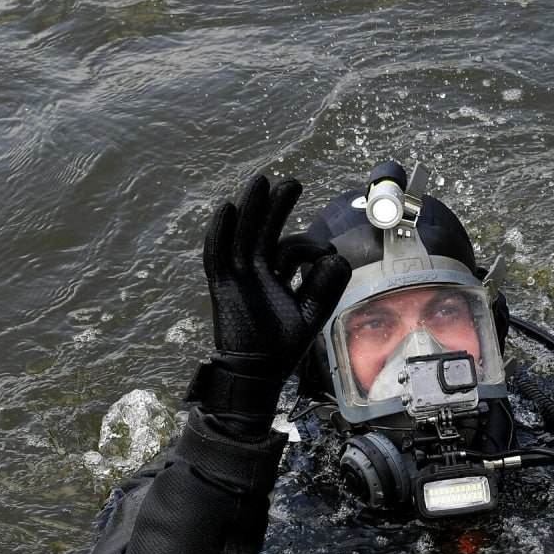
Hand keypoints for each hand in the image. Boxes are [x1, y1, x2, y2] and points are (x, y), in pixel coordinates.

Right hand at [188, 175, 350, 422]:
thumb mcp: (312, 313)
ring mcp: (237, 276)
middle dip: (275, 207)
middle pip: (263, 230)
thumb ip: (326, 286)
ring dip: (250, 208)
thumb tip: (337, 257)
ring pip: (242, 235)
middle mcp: (255, 271)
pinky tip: (227, 208)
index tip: (327, 254)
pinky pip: (217, 255)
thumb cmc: (284, 345)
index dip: (309, 246)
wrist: (258, 372)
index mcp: (276, 275)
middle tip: (291, 182)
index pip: (290, 248)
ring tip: (260, 181)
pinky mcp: (221, 286)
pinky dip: (220, 232)